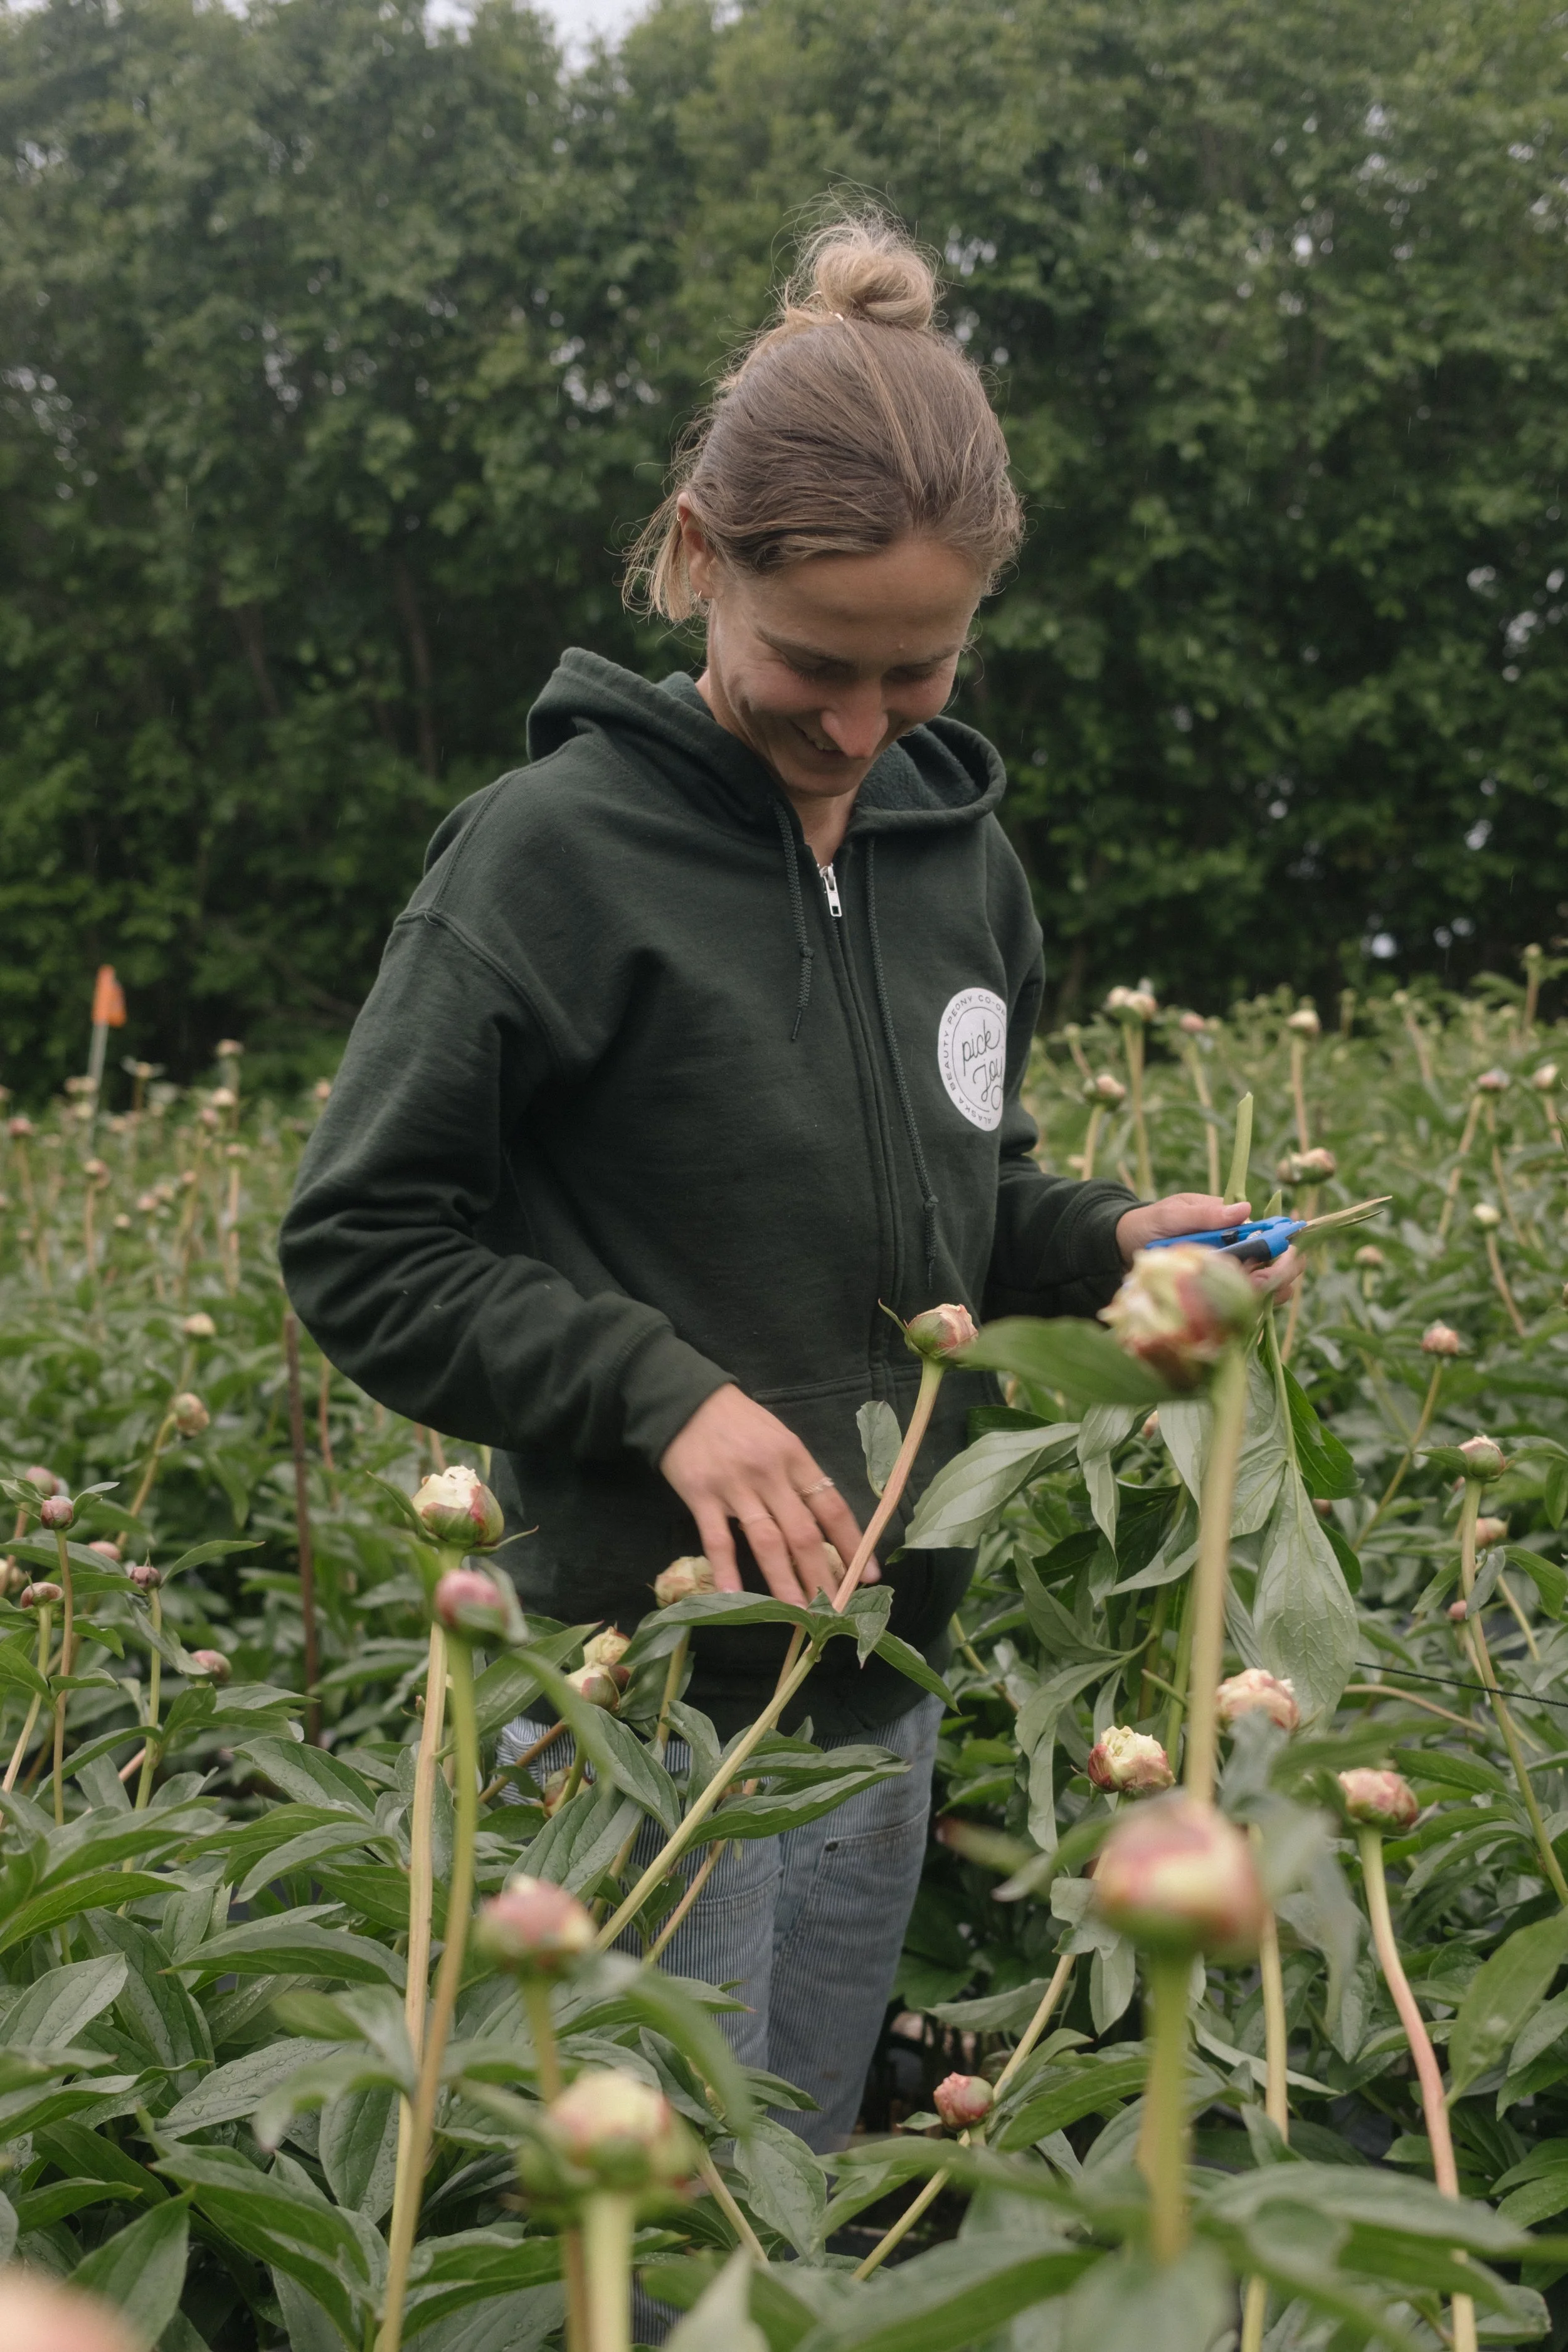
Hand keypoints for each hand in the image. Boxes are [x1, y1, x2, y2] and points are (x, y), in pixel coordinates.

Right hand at [659, 1384, 873, 1606]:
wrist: (685, 1400)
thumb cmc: (739, 1420)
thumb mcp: (779, 1438)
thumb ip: (798, 1477)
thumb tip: (823, 1524)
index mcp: (795, 1457)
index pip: (831, 1507)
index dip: (851, 1544)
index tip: (868, 1576)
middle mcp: (770, 1474)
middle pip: (802, 1532)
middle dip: (822, 1575)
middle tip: (835, 1609)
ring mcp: (735, 1487)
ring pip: (766, 1541)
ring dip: (784, 1581)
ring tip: (799, 1613)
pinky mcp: (701, 1496)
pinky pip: (717, 1540)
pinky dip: (726, 1570)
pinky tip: (734, 1597)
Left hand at [1115, 1193, 1301, 1301]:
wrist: (1126, 1245)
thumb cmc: (1151, 1223)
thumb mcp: (1173, 1213)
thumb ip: (1205, 1213)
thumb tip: (1245, 1210)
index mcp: (1237, 1228)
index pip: (1277, 1237)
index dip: (1287, 1250)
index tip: (1278, 1260)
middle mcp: (1242, 1253)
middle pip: (1282, 1268)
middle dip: (1278, 1277)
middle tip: (1257, 1284)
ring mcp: (1232, 1277)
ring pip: (1270, 1292)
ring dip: (1265, 1296)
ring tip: (1244, 1298)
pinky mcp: (1220, 1298)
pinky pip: (1244, 1308)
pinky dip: (1245, 1312)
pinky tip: (1232, 1316)